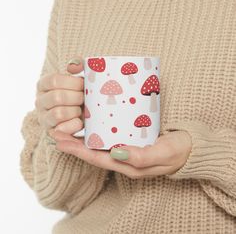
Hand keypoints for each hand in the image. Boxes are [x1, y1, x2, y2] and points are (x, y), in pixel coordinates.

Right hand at [35, 58, 83, 133]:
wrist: (78, 115)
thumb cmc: (78, 93)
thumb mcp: (77, 78)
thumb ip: (77, 66)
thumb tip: (74, 66)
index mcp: (44, 84)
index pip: (54, 80)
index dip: (73, 83)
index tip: (83, 85)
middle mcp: (40, 101)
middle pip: (58, 97)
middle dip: (77, 98)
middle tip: (85, 99)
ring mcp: (44, 117)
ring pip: (59, 113)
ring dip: (76, 111)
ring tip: (81, 110)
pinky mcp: (51, 132)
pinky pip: (62, 129)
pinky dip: (75, 125)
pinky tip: (80, 121)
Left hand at [49, 129, 191, 178]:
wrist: (192, 148)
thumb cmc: (179, 151)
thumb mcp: (163, 153)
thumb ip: (141, 156)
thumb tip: (117, 153)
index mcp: (129, 166)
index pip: (97, 159)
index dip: (78, 151)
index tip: (60, 140)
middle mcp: (125, 160)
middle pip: (95, 153)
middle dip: (75, 144)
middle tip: (58, 131)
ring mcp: (128, 151)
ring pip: (101, 146)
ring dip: (84, 138)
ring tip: (69, 127)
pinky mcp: (133, 142)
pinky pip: (111, 139)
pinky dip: (99, 133)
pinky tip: (94, 124)